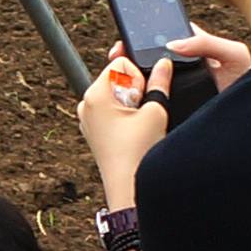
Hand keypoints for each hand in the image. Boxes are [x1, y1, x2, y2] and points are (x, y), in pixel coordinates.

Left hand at [79, 57, 173, 177]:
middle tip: (142, 112)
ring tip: (138, 124)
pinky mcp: (94, 131)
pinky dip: (125, 116)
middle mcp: (86, 104)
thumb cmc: (138, 152)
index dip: (138, 76)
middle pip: (117, 78)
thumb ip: (160, 82)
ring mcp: (88, 119)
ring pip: (116, 95)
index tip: (142, 97)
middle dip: (134, 89)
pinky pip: (112, 111)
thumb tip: (163, 63)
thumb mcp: (155, 111)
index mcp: (95, 94)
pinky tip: (133, 131)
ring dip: (132, 103)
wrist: (128, 188)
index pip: (120, 63)